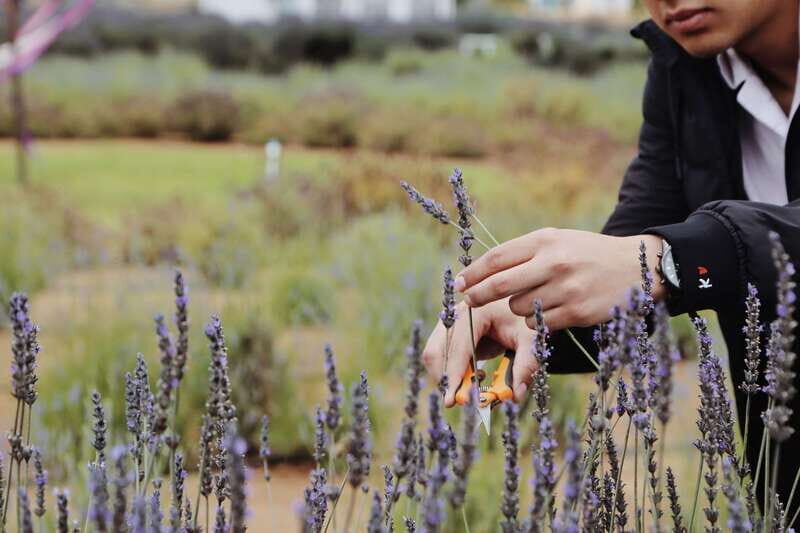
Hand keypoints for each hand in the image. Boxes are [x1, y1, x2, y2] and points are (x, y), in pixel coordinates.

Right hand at [421, 298, 537, 406]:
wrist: (522, 308)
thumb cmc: (525, 321)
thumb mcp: (530, 340)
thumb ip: (526, 366)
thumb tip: (515, 395)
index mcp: (475, 312)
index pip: (457, 348)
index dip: (454, 375)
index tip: (453, 400)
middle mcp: (456, 316)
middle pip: (435, 351)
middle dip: (445, 380)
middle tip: (461, 401)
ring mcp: (450, 324)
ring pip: (433, 356)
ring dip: (448, 378)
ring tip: (474, 387)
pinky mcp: (450, 334)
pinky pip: (441, 358)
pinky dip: (452, 374)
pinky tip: (474, 377)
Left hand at [455, 228, 663, 329]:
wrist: (636, 268)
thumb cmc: (587, 254)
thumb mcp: (557, 241)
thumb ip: (524, 252)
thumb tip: (481, 270)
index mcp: (545, 240)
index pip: (497, 258)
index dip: (473, 273)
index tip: (458, 283)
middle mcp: (554, 262)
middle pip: (499, 285)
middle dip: (478, 296)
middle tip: (468, 302)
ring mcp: (565, 288)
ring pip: (518, 308)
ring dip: (516, 308)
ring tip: (534, 299)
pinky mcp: (576, 312)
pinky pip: (538, 323)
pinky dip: (537, 320)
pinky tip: (550, 310)